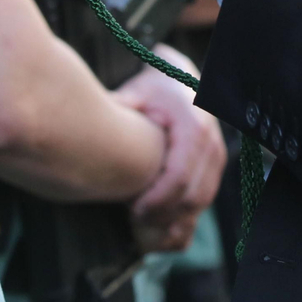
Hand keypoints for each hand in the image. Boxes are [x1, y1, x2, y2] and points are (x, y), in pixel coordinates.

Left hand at [117, 45, 225, 252]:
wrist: (183, 77)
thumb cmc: (155, 88)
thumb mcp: (137, 92)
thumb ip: (118, 111)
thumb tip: (84, 127)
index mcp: (193, 127)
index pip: (180, 177)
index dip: (157, 201)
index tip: (133, 210)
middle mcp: (212, 144)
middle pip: (192, 196)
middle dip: (163, 214)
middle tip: (134, 219)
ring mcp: (217, 157)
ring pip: (201, 202)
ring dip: (174, 218)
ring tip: (144, 221)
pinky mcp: (215, 167)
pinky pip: (204, 200)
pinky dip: (185, 216)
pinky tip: (162, 225)